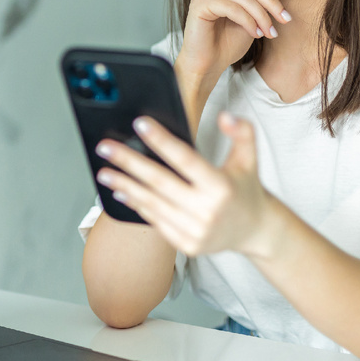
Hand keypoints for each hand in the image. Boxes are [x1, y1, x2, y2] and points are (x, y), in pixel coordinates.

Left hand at [94, 113, 277, 259]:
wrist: (255, 231)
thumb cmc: (246, 189)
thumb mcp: (250, 158)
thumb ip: (242, 132)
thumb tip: (225, 116)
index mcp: (221, 186)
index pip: (185, 159)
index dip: (161, 140)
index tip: (139, 124)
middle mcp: (207, 210)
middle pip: (160, 182)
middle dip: (129, 163)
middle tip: (105, 147)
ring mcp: (196, 230)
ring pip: (153, 204)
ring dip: (125, 186)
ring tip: (104, 172)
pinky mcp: (187, 244)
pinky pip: (156, 222)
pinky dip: (137, 206)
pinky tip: (121, 192)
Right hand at [175, 0, 289, 81]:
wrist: (210, 65)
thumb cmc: (230, 41)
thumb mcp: (253, 16)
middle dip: (270, 4)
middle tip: (283, 22)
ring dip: (261, 16)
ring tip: (269, 32)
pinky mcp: (200, 3)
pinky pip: (232, 6)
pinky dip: (248, 21)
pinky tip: (254, 33)